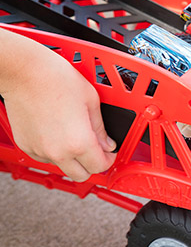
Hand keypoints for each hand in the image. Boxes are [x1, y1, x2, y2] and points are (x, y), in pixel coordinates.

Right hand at [0, 30, 115, 181]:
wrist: (25, 71)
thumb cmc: (57, 79)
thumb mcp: (92, 101)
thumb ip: (101, 129)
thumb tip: (108, 144)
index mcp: (79, 142)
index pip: (100, 166)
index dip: (109, 159)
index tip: (109, 152)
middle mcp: (58, 152)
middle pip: (81, 175)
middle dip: (91, 165)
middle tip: (96, 150)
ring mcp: (40, 150)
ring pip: (62, 166)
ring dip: (72, 158)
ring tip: (74, 136)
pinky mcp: (26, 145)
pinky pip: (44, 157)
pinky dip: (54, 151)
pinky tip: (57, 133)